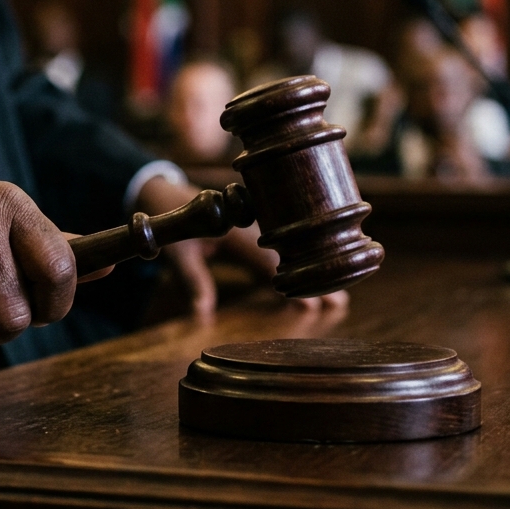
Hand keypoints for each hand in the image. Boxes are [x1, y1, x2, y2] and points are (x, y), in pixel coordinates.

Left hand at [135, 176, 344, 315]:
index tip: (310, 303)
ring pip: (291, 248)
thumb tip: (201, 315)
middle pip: (289, 255)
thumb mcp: (179, 253)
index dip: (291, 282)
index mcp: (237, 231)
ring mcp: (258, 223)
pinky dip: (303, 257)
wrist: (169, 192)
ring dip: (314, 268)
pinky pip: (283, 244)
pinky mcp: (258, 224)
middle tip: (339, 301)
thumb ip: (193, 282)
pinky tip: (319, 273)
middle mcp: (253, 225)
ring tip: (339, 293)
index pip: (269, 261)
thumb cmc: (175, 222)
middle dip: (314, 277)